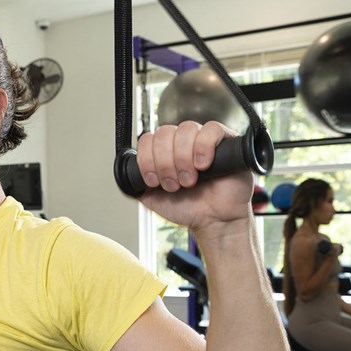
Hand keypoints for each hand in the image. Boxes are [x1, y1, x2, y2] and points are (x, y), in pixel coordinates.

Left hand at [134, 121, 253, 230]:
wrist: (214, 221)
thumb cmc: (189, 208)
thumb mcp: (153, 198)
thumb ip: (138, 185)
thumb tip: (124, 175)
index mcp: (165, 151)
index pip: (148, 138)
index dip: (147, 159)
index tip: (153, 181)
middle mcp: (182, 142)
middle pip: (164, 132)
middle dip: (164, 162)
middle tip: (173, 184)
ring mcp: (203, 140)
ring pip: (186, 129)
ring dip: (182, 158)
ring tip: (189, 180)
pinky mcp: (226, 141)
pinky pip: (211, 129)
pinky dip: (203, 146)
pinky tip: (202, 165)